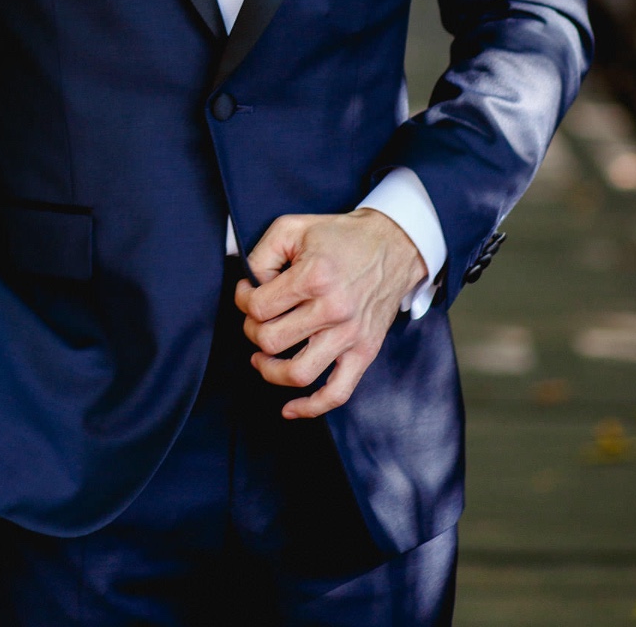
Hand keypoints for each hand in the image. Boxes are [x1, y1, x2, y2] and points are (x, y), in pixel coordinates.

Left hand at [234, 209, 425, 420]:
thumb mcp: (293, 227)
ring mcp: (351, 335)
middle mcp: (334, 310)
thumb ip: (261, 255)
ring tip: (262, 358)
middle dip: (252, 331)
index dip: (242, 300)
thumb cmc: (340, 237)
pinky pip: (337, 393)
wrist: (393, 245)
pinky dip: (311, 408)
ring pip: (297, 373)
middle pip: (271, 341)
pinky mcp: (365, 352)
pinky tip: (289, 408)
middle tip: (255, 319)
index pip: (259, 307)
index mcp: (315, 276)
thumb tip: (247, 287)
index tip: (247, 292)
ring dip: (269, 371)